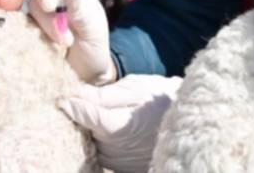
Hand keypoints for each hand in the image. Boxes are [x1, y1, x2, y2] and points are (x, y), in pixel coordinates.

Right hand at [29, 0, 114, 84]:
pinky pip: (23, 19)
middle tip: (57, 10)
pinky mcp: (28, 26)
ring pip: (34, 0)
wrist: (84, 73)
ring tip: (64, 40)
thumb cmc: (92, 42)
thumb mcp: (92, 25)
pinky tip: (53, 43)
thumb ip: (80, 8)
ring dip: (49, 20)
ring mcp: (40, 8)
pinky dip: (40, 29)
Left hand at [60, 75, 181, 172]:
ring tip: (107, 112)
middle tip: (86, 97)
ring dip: (90, 128)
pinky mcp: (119, 169)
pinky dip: (100, 139)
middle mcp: (112, 151)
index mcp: (115, 128)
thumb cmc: (163, 101)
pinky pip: (99, 151)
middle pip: (81, 129)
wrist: (190, 125)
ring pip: (88, 141)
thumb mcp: (135, 89)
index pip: (80, 114)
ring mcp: (115, 163)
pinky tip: (111, 126)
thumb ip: (101, 96)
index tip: (63, 90)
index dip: (69, 100)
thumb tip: (71, 96)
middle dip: (80, 113)